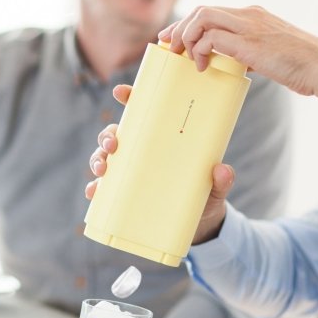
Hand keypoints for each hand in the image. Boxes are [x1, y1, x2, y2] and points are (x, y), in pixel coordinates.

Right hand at [85, 85, 231, 243]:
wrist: (200, 225)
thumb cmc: (206, 195)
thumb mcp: (216, 186)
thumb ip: (222, 179)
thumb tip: (222, 170)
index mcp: (163, 140)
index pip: (144, 113)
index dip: (130, 98)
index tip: (121, 92)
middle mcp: (143, 152)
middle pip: (117, 134)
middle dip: (108, 136)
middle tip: (113, 145)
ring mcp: (131, 173)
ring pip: (105, 158)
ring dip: (98, 159)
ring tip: (103, 169)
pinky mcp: (124, 196)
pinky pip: (104, 189)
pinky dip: (95, 188)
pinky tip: (94, 191)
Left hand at [158, 5, 317, 98]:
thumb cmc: (303, 65)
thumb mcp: (273, 53)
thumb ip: (252, 52)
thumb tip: (236, 62)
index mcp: (255, 16)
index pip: (214, 12)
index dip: (190, 23)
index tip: (176, 38)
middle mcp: (249, 15)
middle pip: (202, 10)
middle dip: (179, 27)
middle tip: (168, 45)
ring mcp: (249, 27)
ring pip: (202, 18)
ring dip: (186, 36)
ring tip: (182, 56)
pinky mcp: (249, 43)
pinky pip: (211, 37)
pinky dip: (200, 49)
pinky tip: (201, 65)